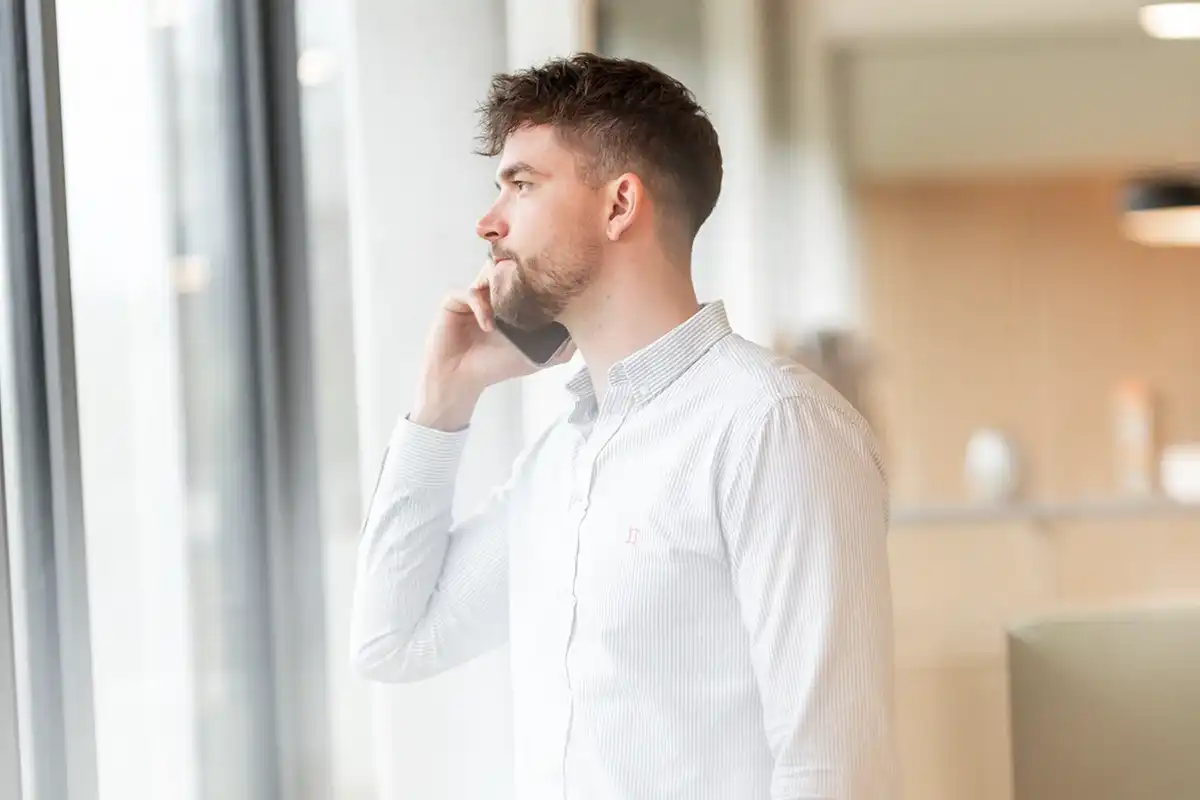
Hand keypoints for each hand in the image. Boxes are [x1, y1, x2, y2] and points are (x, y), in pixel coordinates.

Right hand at [411, 263, 573, 429]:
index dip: (538, 278)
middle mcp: (493, 292)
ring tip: (508, 309)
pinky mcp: (454, 301)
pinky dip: (481, 307)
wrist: (461, 378)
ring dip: (500, 288)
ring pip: (489, 273)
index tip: (552, 284)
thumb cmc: (495, 366)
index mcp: (512, 300)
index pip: (527, 278)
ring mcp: (474, 294)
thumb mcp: (536, 355)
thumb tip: (585, 331)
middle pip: (508, 269)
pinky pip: (469, 292)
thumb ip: (560, 346)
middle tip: (531, 288)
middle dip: (519, 276)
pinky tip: (488, 327)